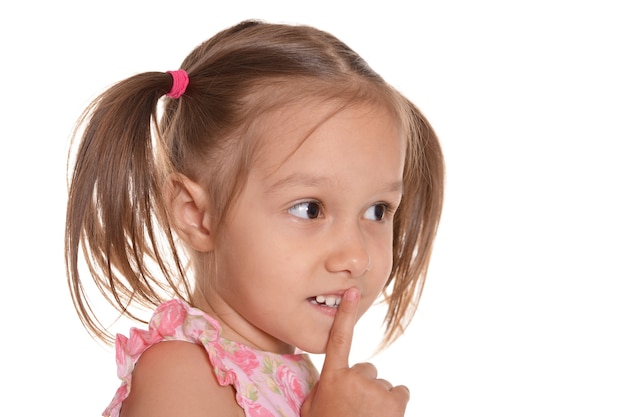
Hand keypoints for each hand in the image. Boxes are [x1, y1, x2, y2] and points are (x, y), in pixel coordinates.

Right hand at [301, 288, 409, 416]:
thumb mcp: (314, 409)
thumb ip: (322, 389)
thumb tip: (332, 381)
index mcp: (332, 378)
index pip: (338, 338)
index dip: (346, 314)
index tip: (352, 291)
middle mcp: (354, 378)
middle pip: (367, 369)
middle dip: (364, 385)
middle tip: (356, 409)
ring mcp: (376, 388)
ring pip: (382, 384)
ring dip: (378, 399)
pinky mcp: (395, 400)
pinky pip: (399, 392)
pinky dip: (394, 404)